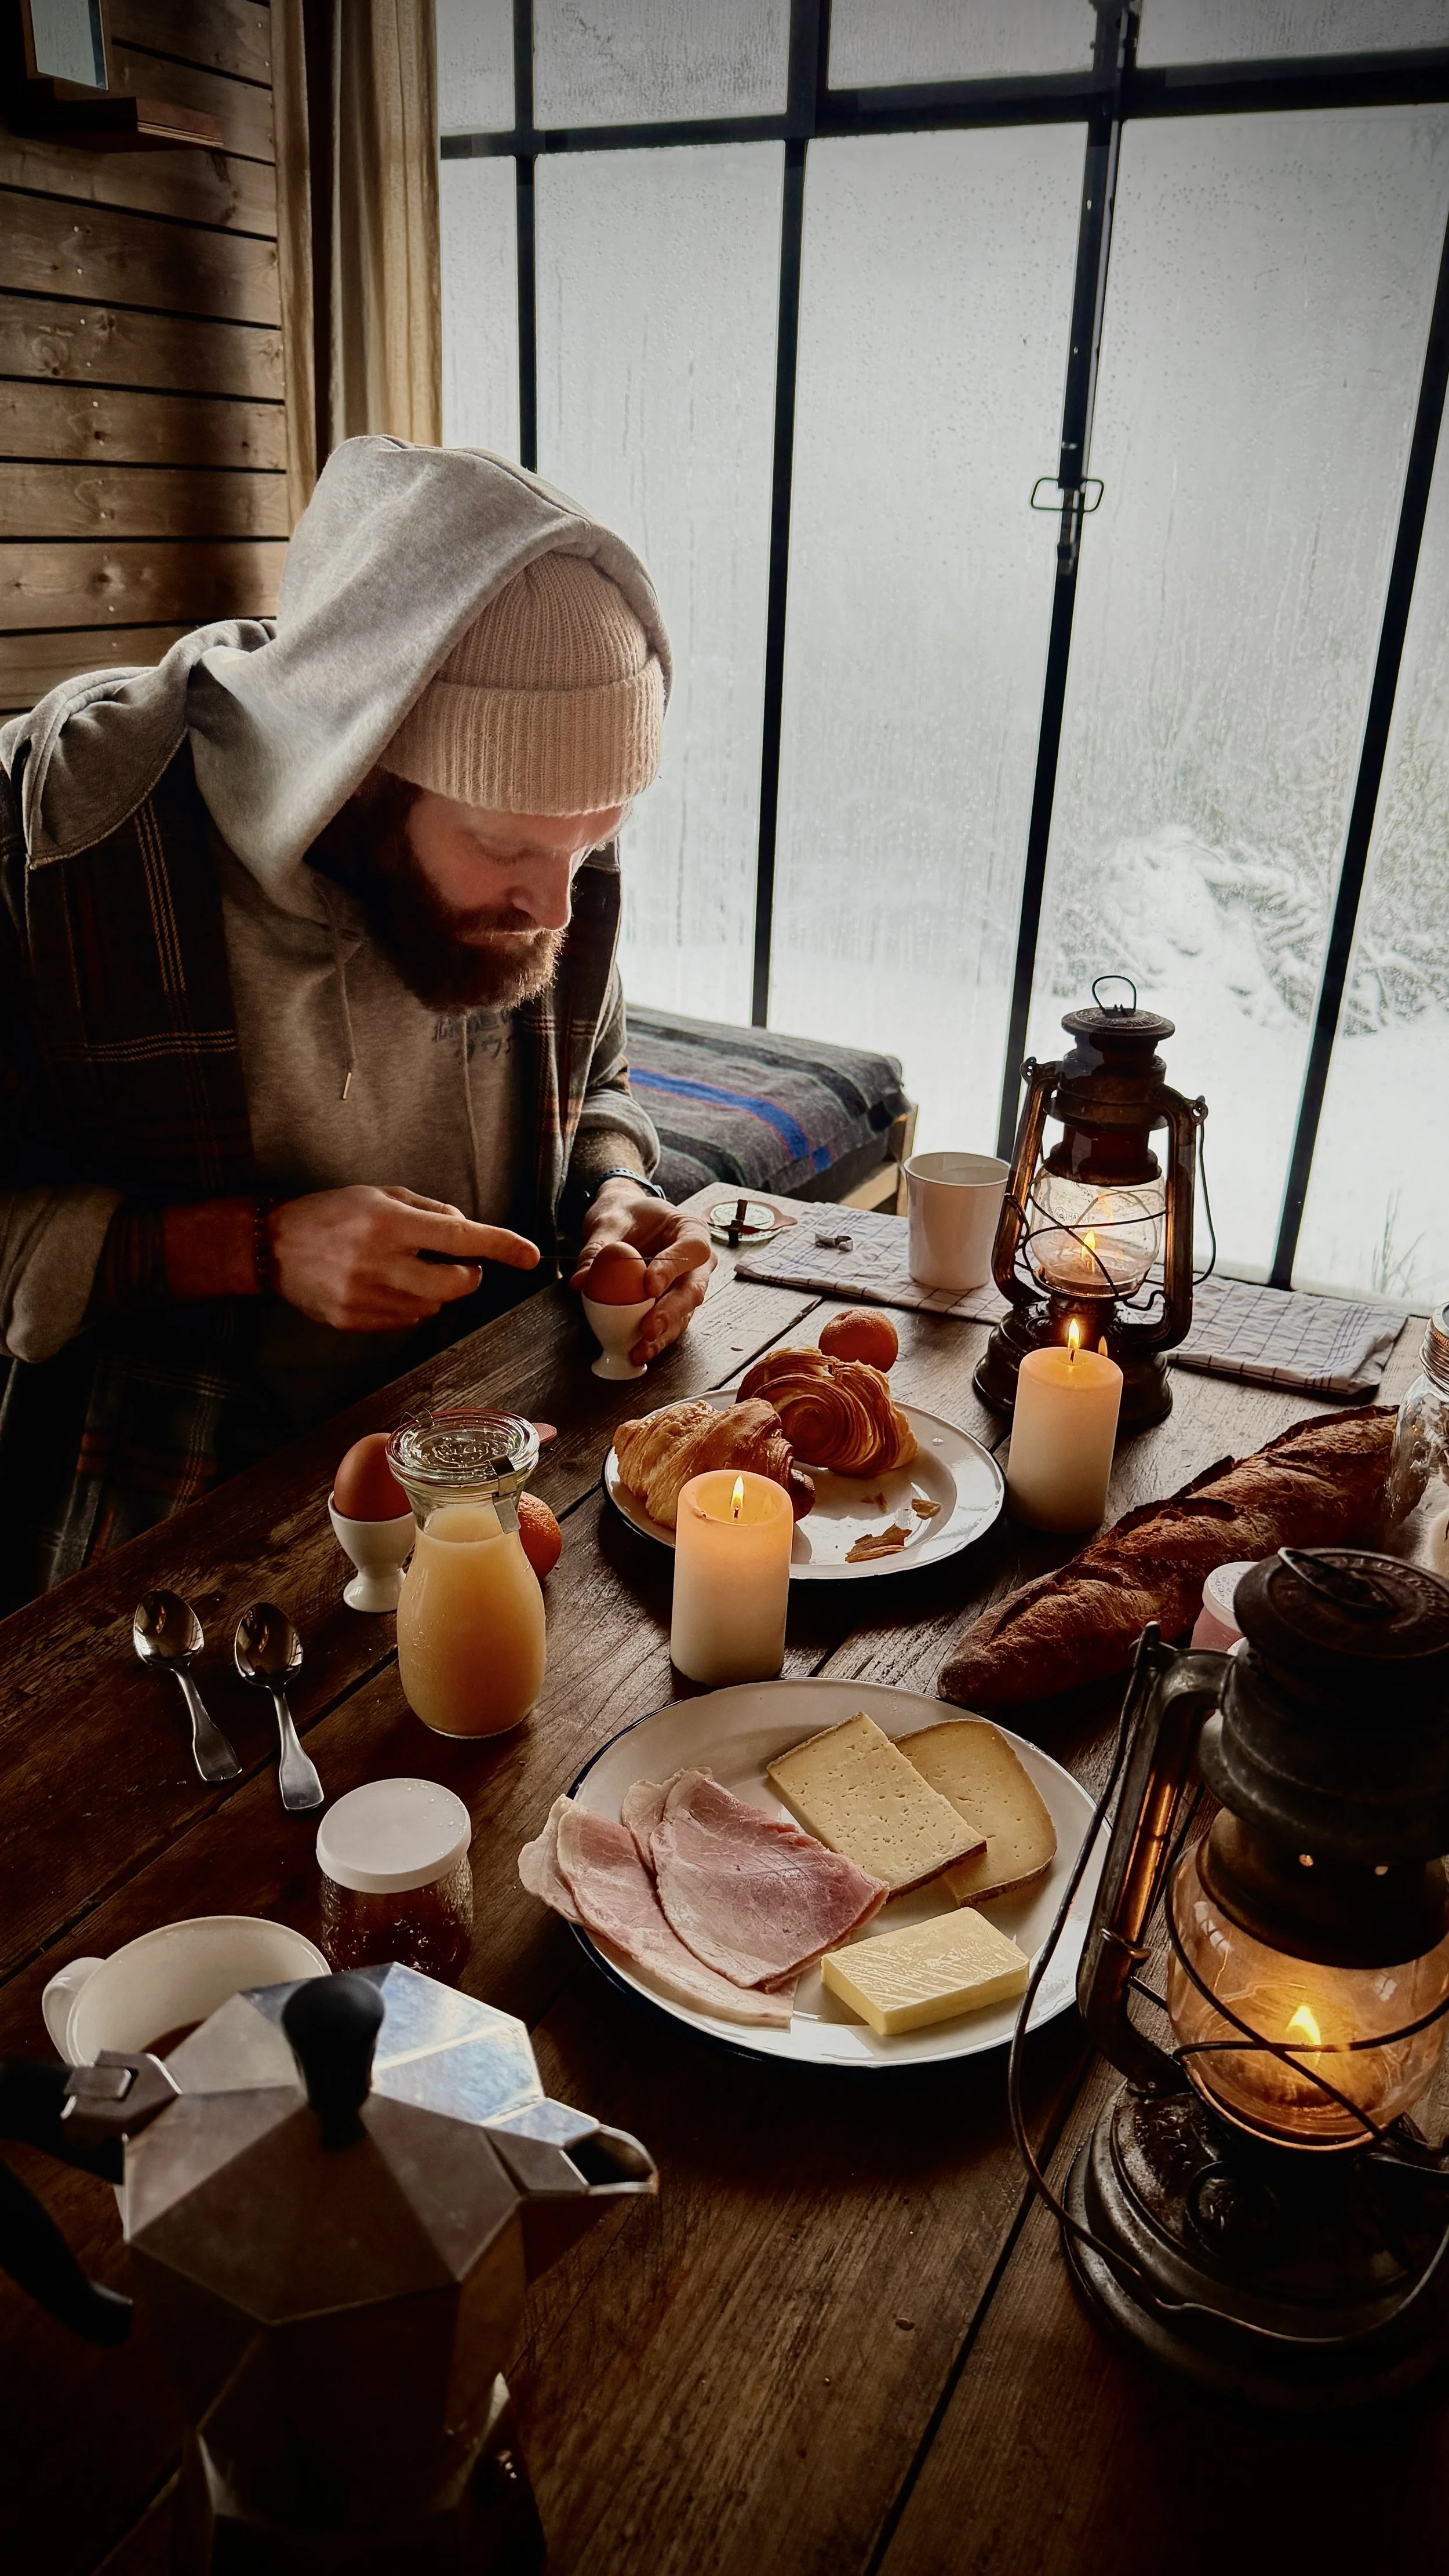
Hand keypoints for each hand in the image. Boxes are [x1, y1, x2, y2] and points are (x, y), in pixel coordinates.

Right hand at [269, 1185, 538, 1331]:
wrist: (272, 1245)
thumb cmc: (331, 1213)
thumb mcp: (381, 1195)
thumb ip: (429, 1211)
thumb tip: (466, 1229)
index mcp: (390, 1224)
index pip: (461, 1238)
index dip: (500, 1246)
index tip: (530, 1255)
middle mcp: (381, 1263)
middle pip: (455, 1285)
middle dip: (467, 1276)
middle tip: (457, 1264)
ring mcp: (367, 1297)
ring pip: (432, 1306)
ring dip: (434, 1290)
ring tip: (407, 1269)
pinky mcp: (355, 1321)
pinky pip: (405, 1321)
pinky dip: (409, 1306)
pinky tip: (385, 1286)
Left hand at [570, 1180, 715, 1363]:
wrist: (626, 1222)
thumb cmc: (626, 1215)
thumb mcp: (609, 1221)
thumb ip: (597, 1247)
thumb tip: (581, 1280)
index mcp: (691, 1231)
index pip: (691, 1249)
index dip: (673, 1268)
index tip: (650, 1286)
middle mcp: (697, 1263)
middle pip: (693, 1289)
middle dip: (671, 1313)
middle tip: (649, 1328)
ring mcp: (688, 1286)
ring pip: (684, 1314)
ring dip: (662, 1335)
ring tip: (640, 1350)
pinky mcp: (674, 1306)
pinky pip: (669, 1325)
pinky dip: (654, 1340)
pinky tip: (637, 1351)